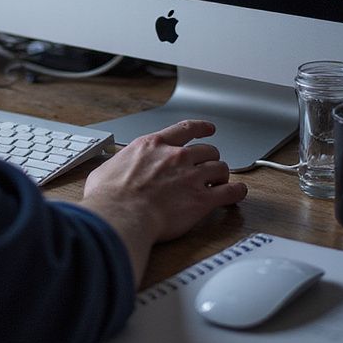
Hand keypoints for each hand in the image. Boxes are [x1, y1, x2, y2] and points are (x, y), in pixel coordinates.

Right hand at [80, 120, 247, 284]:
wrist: (121, 215)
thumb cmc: (110, 196)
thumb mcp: (106, 169)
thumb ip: (117, 166)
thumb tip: (108, 173)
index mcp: (153, 145)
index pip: (184, 129)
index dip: (200, 127)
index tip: (208, 129)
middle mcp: (175, 157)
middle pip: (207, 150)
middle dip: (210, 159)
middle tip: (208, 168)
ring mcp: (191, 177)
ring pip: (220, 168)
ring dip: (222, 175)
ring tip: (220, 183)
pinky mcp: (201, 200)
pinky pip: (230, 191)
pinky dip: (237, 192)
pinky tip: (237, 194)